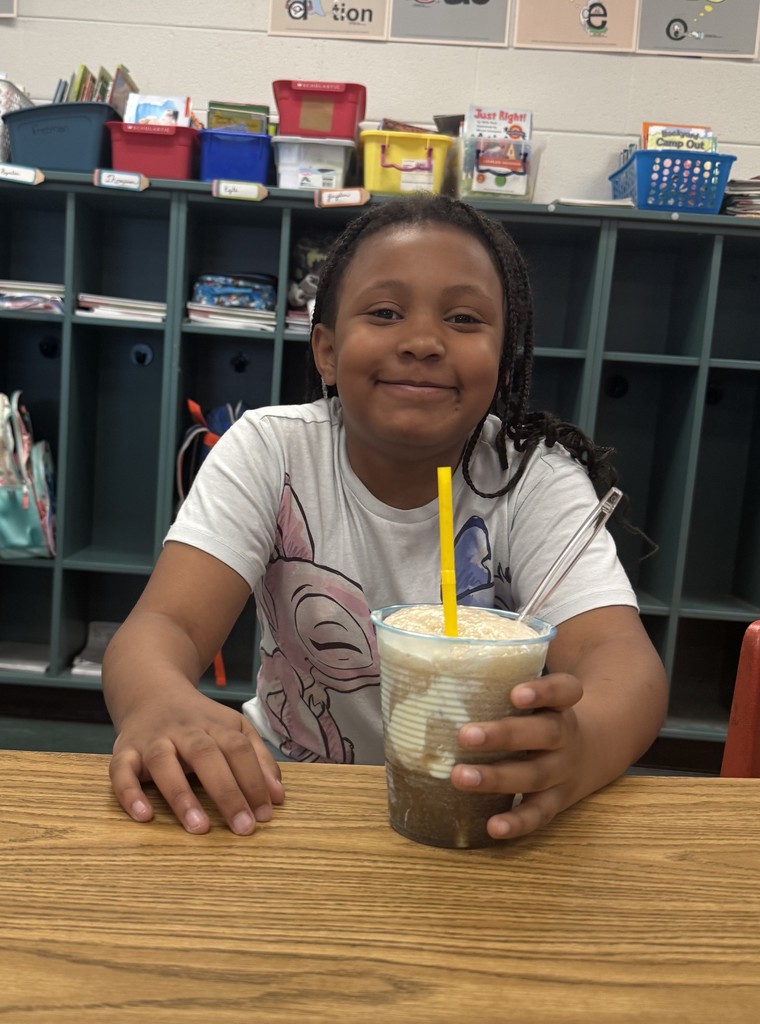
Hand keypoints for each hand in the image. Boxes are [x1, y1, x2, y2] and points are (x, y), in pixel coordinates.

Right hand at [109, 689, 284, 835]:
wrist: (150, 691)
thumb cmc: (199, 720)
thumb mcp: (233, 728)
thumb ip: (258, 759)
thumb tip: (278, 797)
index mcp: (215, 725)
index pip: (239, 749)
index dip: (254, 780)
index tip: (265, 815)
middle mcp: (184, 731)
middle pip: (207, 755)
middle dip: (227, 792)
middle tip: (243, 828)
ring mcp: (152, 740)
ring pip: (164, 762)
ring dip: (181, 796)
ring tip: (198, 828)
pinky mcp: (124, 751)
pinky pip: (121, 770)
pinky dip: (129, 793)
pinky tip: (143, 816)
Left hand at [450, 672, 583, 840]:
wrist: (596, 750)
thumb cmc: (544, 715)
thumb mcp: (538, 695)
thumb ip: (500, 683)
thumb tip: (435, 665)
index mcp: (562, 705)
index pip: (564, 691)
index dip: (543, 691)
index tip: (516, 693)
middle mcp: (565, 737)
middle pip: (544, 733)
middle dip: (504, 735)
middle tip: (465, 734)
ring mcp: (563, 772)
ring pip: (535, 775)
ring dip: (497, 778)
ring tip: (460, 776)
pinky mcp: (557, 801)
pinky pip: (539, 814)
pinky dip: (517, 822)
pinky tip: (493, 827)